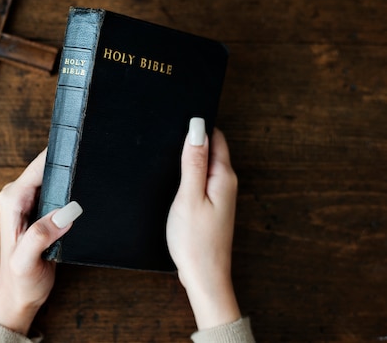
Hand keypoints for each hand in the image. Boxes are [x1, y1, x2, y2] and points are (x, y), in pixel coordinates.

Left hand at [0, 149, 82, 334]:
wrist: (19, 298)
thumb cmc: (20, 282)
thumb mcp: (26, 262)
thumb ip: (41, 235)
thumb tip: (65, 212)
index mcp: (12, 200)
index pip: (39, 166)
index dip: (61, 159)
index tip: (82, 155)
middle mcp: (18, 196)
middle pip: (48, 167)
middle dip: (69, 168)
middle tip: (92, 173)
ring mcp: (29, 202)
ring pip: (55, 177)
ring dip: (72, 180)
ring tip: (90, 186)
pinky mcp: (41, 210)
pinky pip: (59, 191)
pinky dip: (71, 193)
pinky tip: (83, 200)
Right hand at [166, 118, 240, 329]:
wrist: (203, 276)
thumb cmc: (195, 240)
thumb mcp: (188, 196)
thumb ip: (193, 162)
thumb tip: (197, 128)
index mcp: (223, 176)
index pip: (215, 136)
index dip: (198, 126)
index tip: (178, 119)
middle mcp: (226, 183)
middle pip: (211, 148)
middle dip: (193, 139)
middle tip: (168, 135)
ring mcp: (220, 195)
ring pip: (205, 164)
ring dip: (190, 157)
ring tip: (169, 155)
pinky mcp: (212, 206)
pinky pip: (202, 180)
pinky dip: (189, 174)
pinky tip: (175, 180)